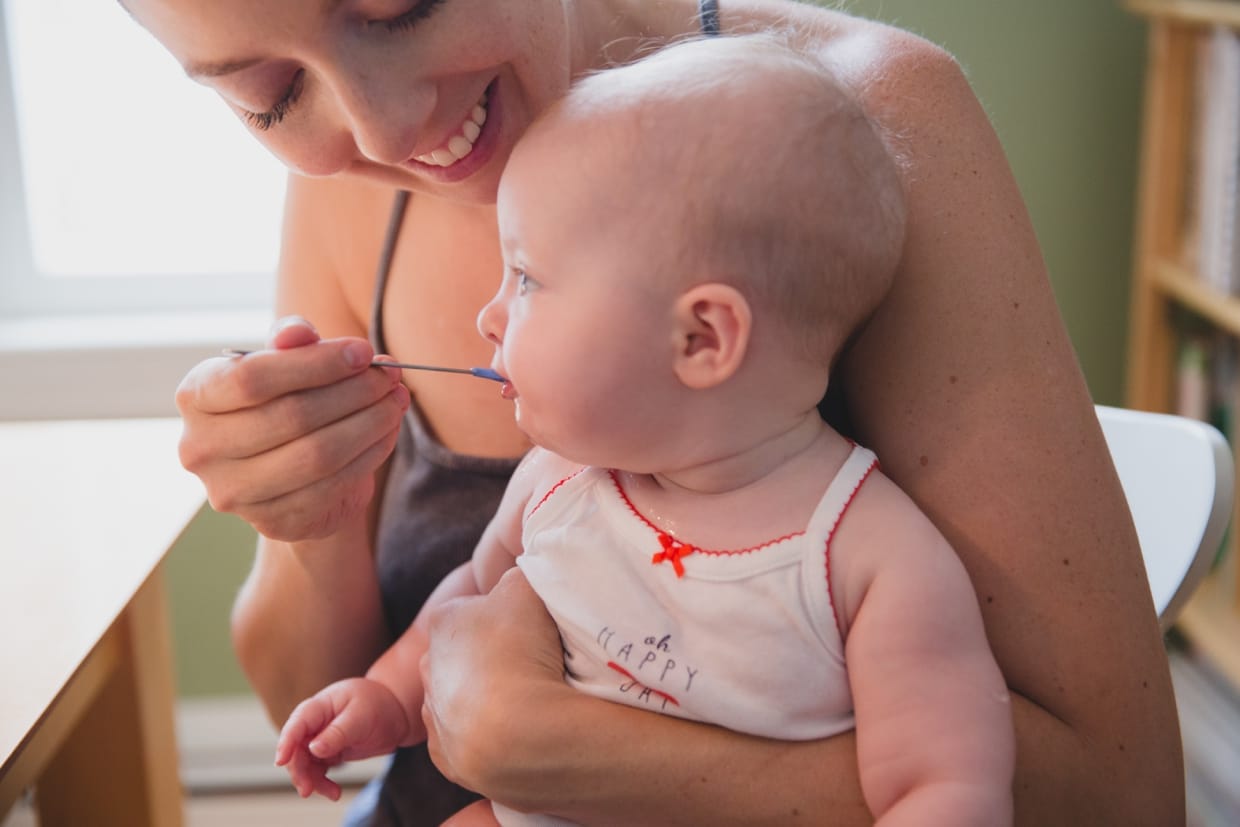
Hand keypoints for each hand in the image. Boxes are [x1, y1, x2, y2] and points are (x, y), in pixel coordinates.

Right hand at [175, 316, 408, 539]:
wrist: (291, 473)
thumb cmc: (284, 402)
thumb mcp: (285, 364)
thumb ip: (290, 342)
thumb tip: (299, 332)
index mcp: (196, 396)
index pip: (252, 378)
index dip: (315, 363)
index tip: (363, 352)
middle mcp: (201, 448)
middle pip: (291, 416)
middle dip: (353, 392)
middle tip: (390, 377)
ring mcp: (233, 491)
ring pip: (317, 455)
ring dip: (370, 424)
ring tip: (396, 400)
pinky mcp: (272, 521)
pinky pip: (333, 485)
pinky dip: (370, 454)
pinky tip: (386, 432)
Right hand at [275, 677, 409, 799]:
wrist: (396, 712)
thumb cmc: (379, 705)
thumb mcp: (361, 716)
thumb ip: (338, 732)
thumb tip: (314, 749)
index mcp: (320, 706)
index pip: (297, 723)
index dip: (286, 741)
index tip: (281, 761)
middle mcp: (315, 723)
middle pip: (296, 748)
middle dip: (299, 770)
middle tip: (308, 789)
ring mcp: (319, 738)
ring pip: (304, 763)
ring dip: (311, 780)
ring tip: (331, 793)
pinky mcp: (327, 752)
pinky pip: (317, 770)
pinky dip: (322, 783)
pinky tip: (334, 792)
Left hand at [420, 568, 566, 792]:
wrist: (517, 733)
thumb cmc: (521, 651)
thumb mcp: (527, 588)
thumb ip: (520, 575)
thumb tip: (521, 577)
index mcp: (444, 622)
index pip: (476, 609)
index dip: (509, 615)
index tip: (535, 628)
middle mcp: (430, 667)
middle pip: (467, 653)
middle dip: (494, 656)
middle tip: (535, 664)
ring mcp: (434, 715)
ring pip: (462, 698)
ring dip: (490, 698)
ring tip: (530, 703)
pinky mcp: (446, 758)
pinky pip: (466, 739)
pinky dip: (489, 735)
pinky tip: (517, 732)